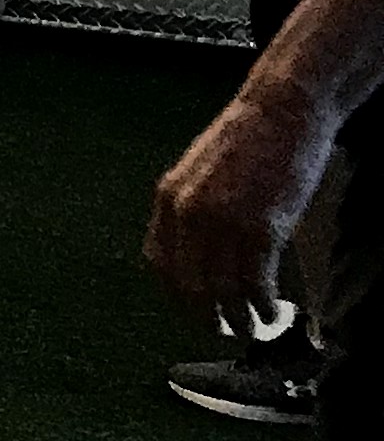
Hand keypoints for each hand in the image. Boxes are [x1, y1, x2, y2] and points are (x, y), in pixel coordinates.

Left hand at [149, 80, 336, 315]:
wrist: (281, 110)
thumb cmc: (249, 140)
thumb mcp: (201, 174)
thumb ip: (193, 210)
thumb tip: (199, 254)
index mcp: (168, 198)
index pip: (159, 264)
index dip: (176, 296)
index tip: (192, 311)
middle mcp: (188, 213)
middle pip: (187, 285)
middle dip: (205, 317)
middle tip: (225, 330)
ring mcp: (223, 222)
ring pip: (221, 291)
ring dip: (238, 319)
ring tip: (254, 328)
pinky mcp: (261, 228)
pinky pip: (255, 282)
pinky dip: (263, 304)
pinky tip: (273, 309)